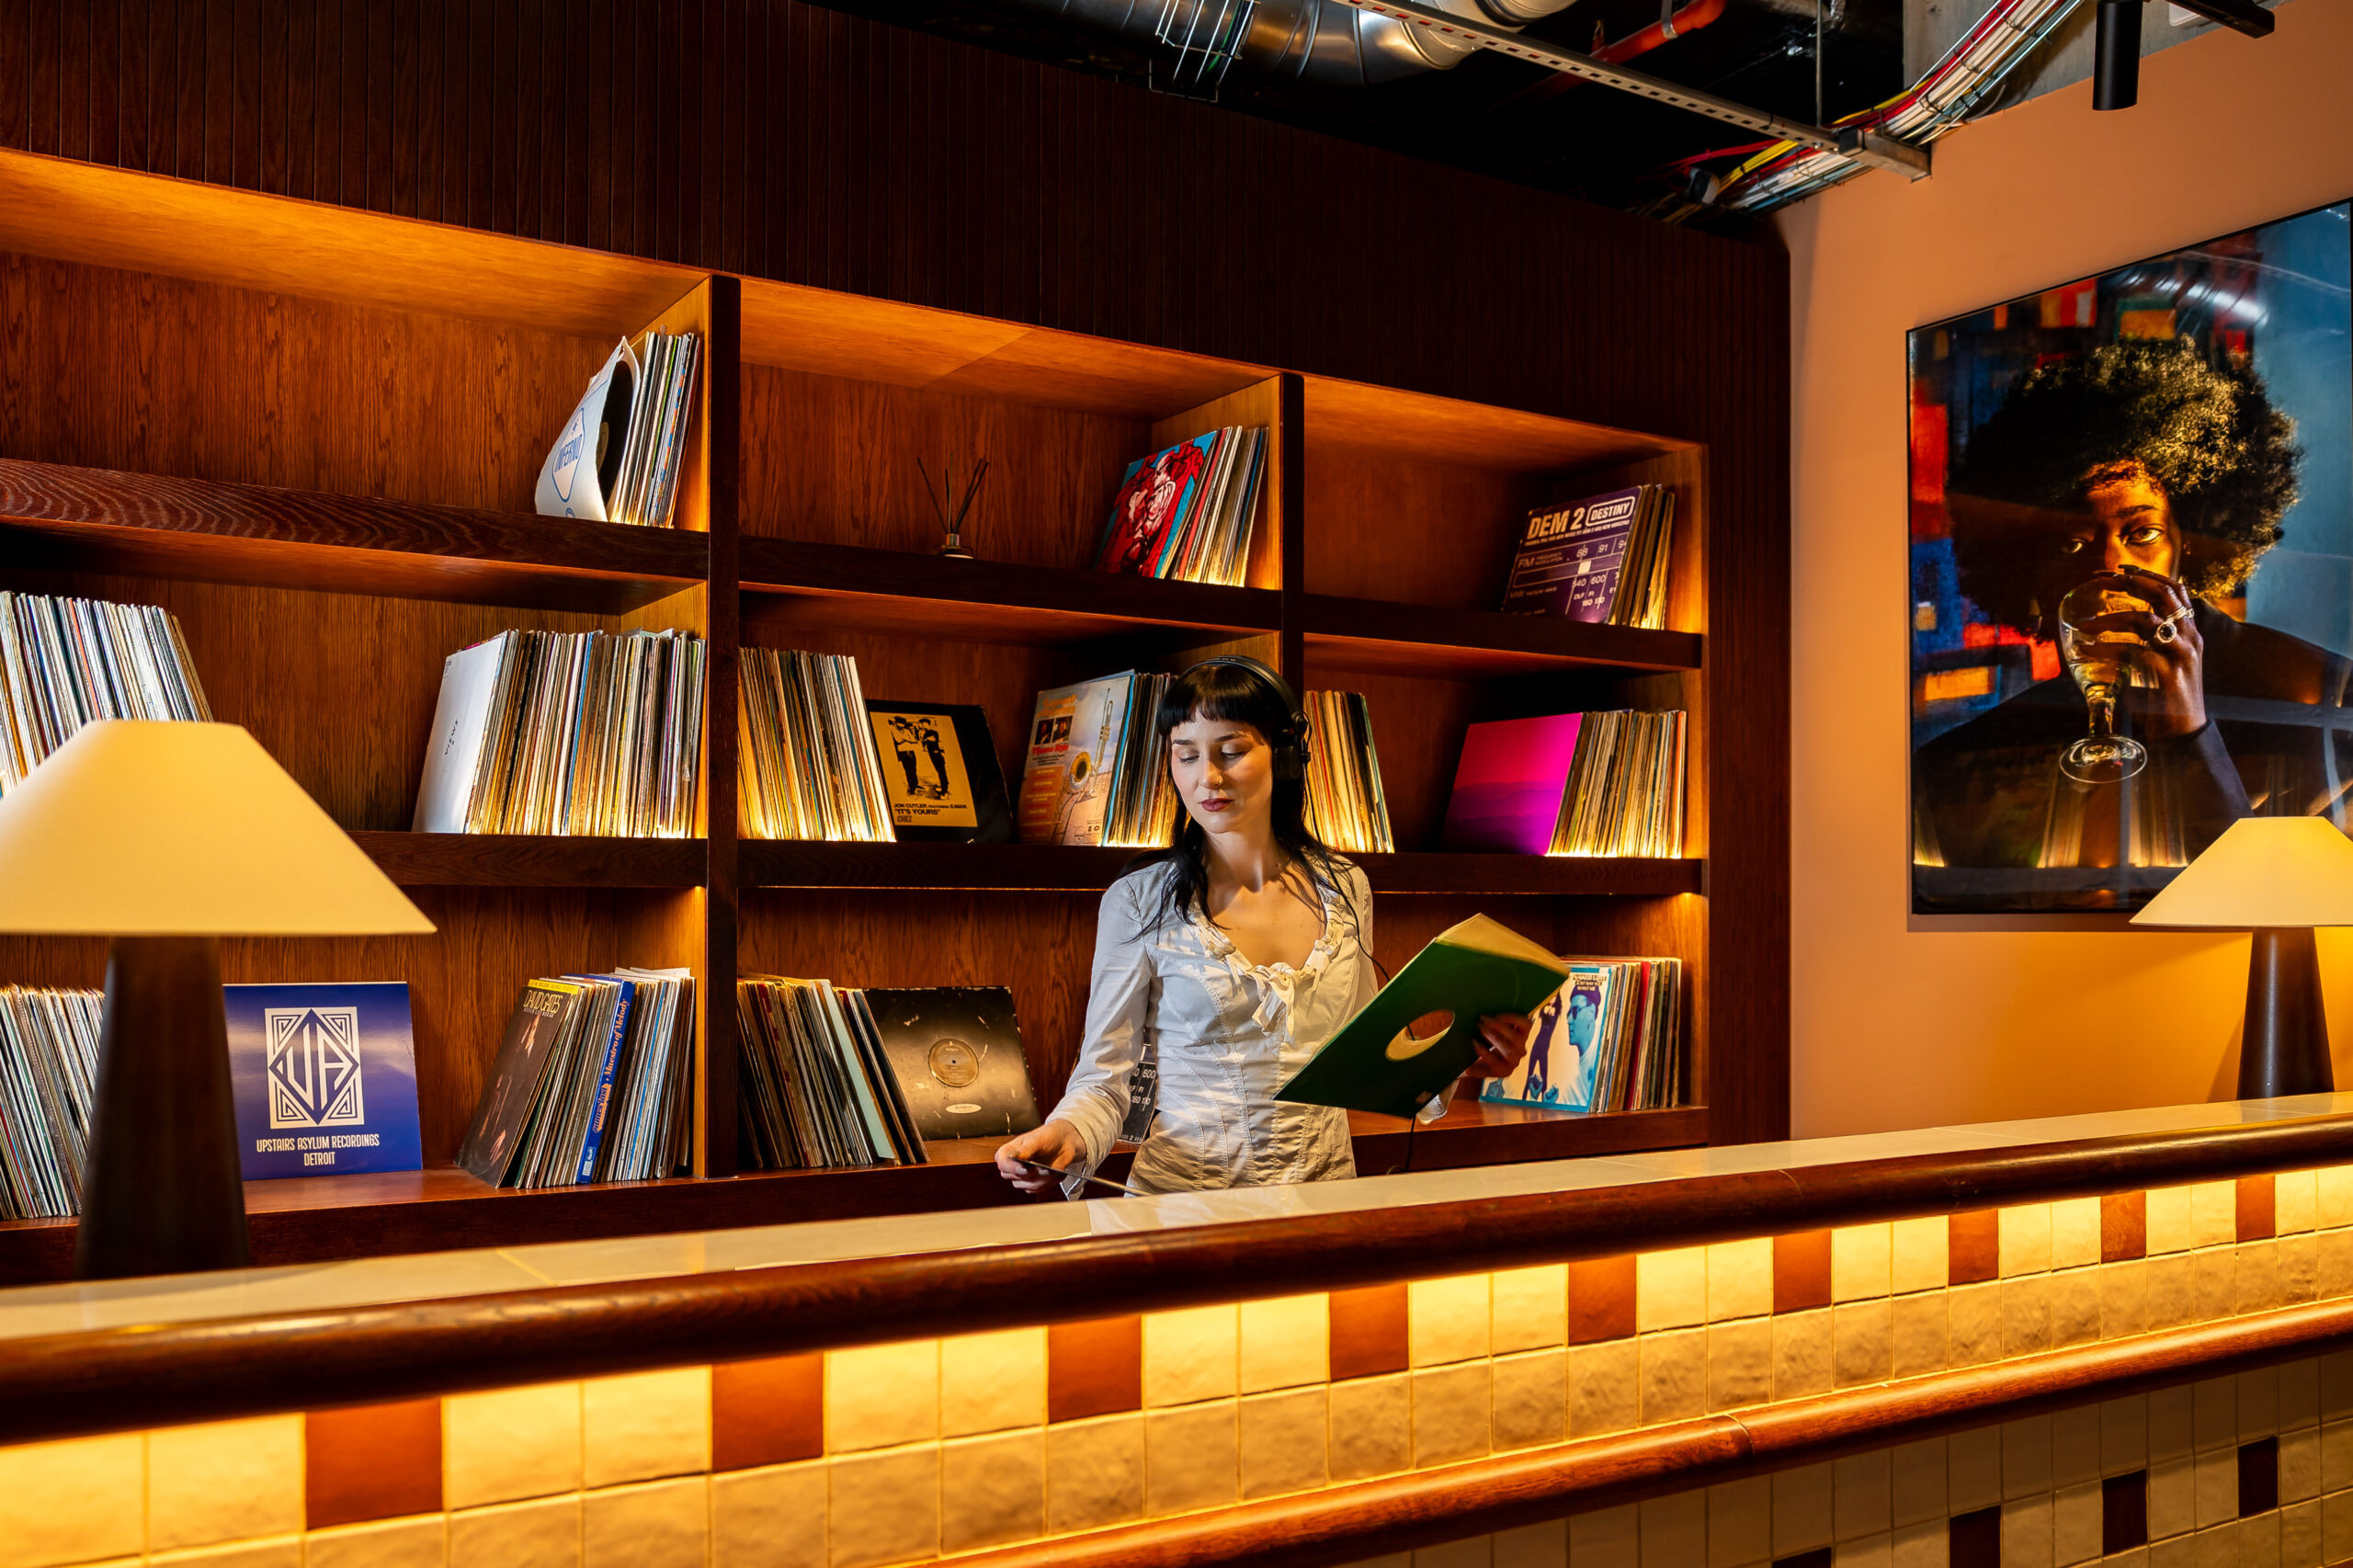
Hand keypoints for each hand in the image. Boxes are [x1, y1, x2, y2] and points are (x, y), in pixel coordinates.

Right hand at [996, 1120, 1088, 1194]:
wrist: (1064, 1142)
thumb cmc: (1048, 1136)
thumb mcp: (1037, 1139)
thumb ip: (1025, 1149)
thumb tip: (1013, 1156)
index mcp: (1008, 1151)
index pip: (1002, 1164)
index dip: (1012, 1168)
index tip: (1025, 1169)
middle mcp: (1012, 1165)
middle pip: (1014, 1177)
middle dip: (1032, 1174)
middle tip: (1045, 1168)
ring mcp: (1022, 1175)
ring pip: (1027, 1186)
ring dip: (1042, 1179)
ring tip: (1053, 1171)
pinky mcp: (1032, 1182)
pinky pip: (1037, 1189)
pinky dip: (1048, 1183)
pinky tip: (1055, 1174)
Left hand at [1462, 1012, 1531, 1081]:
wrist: (1475, 1066)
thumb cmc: (1484, 1043)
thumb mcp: (1491, 1031)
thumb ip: (1493, 1021)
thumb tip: (1485, 1012)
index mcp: (1521, 1036)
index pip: (1526, 1025)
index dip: (1515, 1018)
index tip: (1497, 1014)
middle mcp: (1521, 1050)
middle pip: (1516, 1038)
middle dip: (1498, 1027)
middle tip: (1482, 1019)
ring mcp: (1514, 1063)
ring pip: (1509, 1050)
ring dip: (1493, 1037)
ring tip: (1480, 1028)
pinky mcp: (1504, 1072)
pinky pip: (1496, 1062)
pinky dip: (1484, 1051)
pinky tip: (1475, 1043)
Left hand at [2079, 567, 2207, 740]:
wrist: (2184, 733)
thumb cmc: (2167, 698)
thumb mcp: (2161, 662)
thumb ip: (2147, 643)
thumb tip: (2113, 627)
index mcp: (2189, 632)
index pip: (2175, 590)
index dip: (2148, 575)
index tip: (2120, 569)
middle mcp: (2190, 638)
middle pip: (2164, 595)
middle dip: (2131, 582)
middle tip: (2101, 580)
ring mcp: (2181, 655)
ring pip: (2146, 620)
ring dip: (2110, 619)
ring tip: (2083, 625)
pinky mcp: (2168, 675)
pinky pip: (2133, 652)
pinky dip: (2106, 648)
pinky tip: (2087, 650)